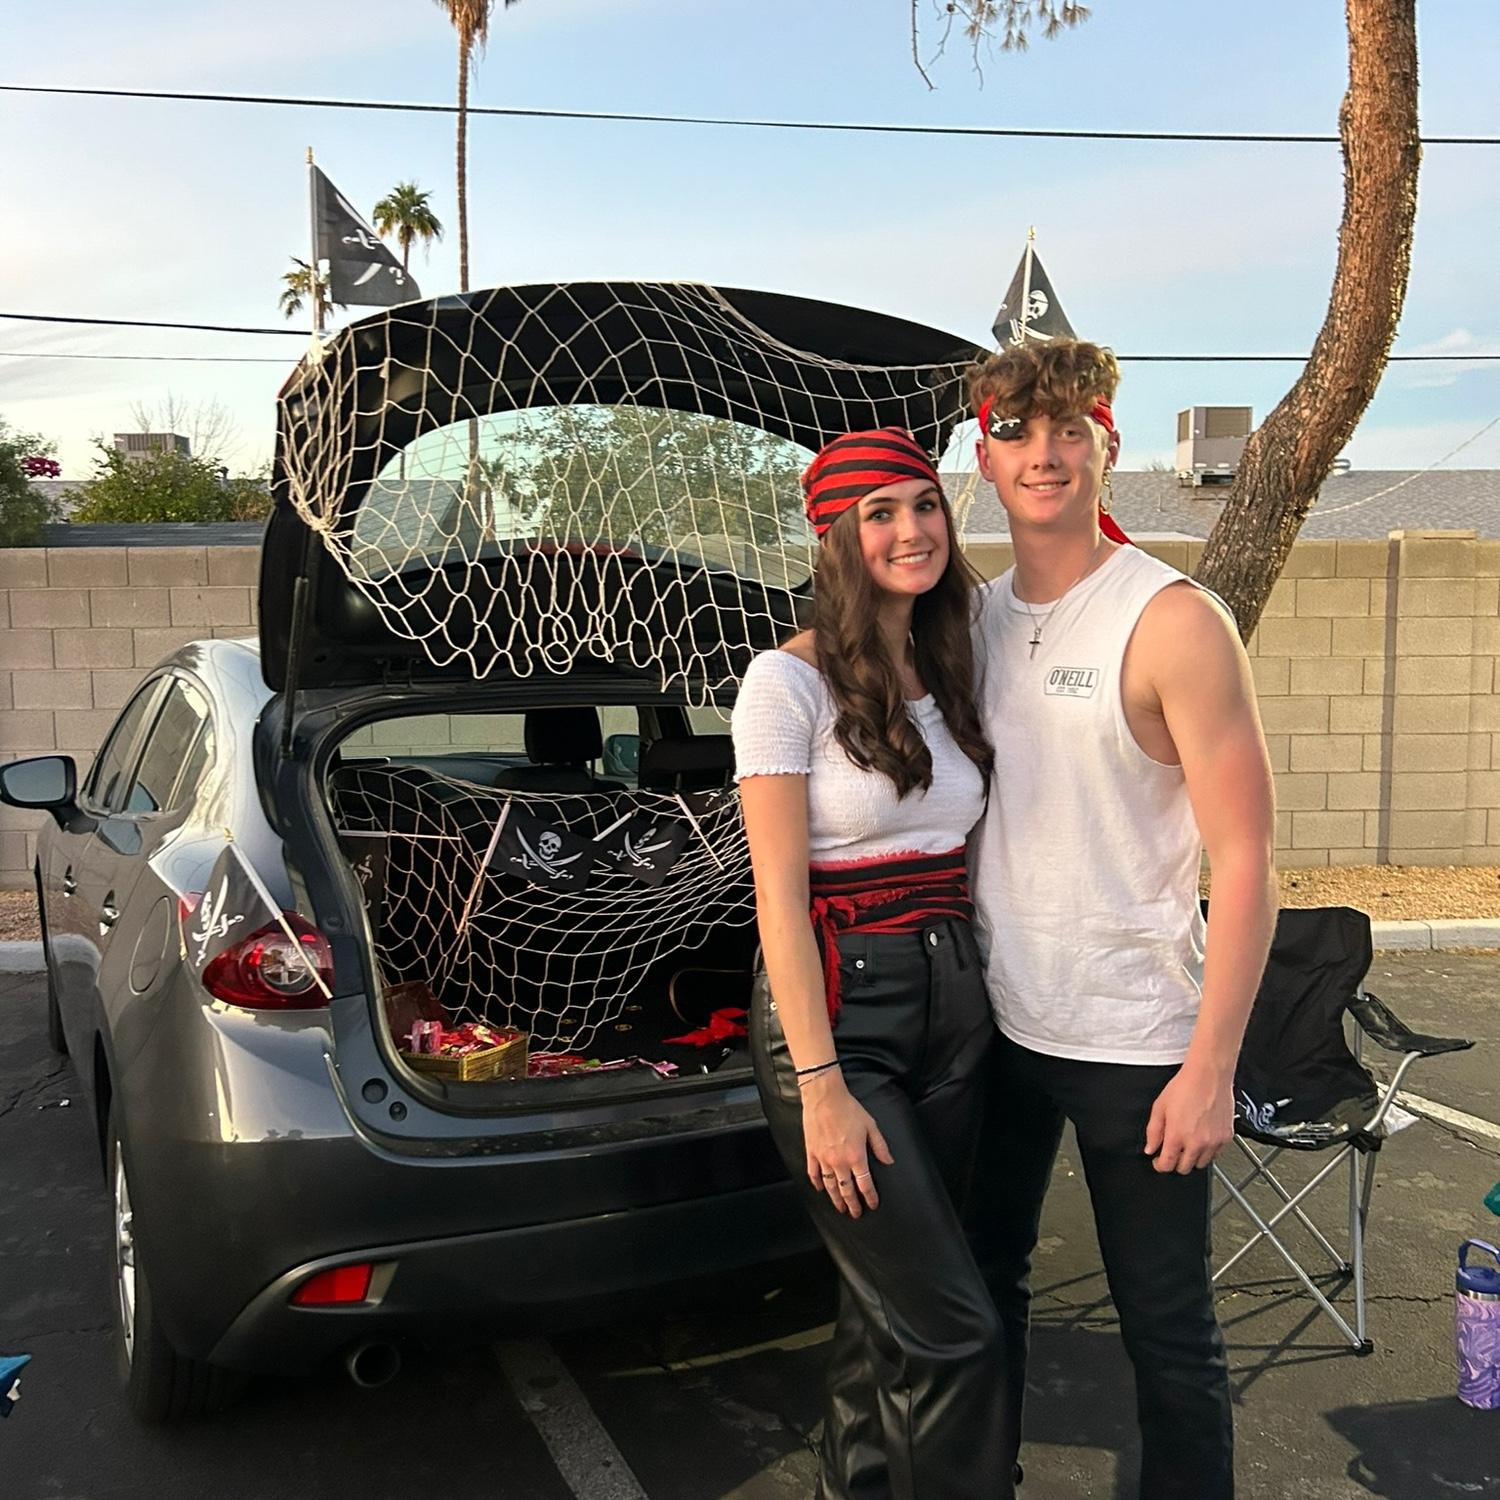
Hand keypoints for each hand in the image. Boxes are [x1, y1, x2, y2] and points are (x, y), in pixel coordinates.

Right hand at [800, 1070, 894, 1215]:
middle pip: (846, 1190)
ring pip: (830, 1186)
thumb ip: (880, 1146)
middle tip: (855, 1213)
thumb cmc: (848, 1108)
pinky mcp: (811, 1152)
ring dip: (836, 1199)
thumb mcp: (870, 1125)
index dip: (870, 1196)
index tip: (872, 1204)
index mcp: (856, 1156)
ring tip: (840, 1207)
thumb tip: (889, 1161)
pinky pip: (814, 1173)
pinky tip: (820, 1189)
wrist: (824, 1096)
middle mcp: (839, 1162)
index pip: (865, 1184)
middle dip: (852, 1204)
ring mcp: (823, 1159)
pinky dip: (817, 1183)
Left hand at [1144, 1062, 1233, 1173]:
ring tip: (1188, 1143)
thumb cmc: (1185, 1086)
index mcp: (1177, 1136)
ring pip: (1201, 1164)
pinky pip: (1216, 1154)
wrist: (1209, 1075)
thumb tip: (1150, 1148)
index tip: (1158, 1161)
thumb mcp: (1160, 1106)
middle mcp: (1197, 1142)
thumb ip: (1153, 1131)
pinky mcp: (1226, 1137)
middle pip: (1185, 1168)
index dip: (1159, 1165)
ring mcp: (1214, 1141)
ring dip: (1192, 1158)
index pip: (1167, 1165)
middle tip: (1172, 1151)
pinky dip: (1208, 1151)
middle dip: (1176, 1162)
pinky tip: (1202, 1137)